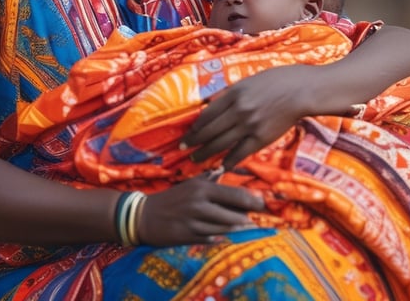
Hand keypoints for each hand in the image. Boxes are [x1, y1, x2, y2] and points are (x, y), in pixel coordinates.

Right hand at [137, 173, 264, 245]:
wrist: (145, 216)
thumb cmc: (171, 198)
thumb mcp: (189, 184)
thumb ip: (208, 179)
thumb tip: (225, 171)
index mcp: (201, 188)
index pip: (233, 194)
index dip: (251, 200)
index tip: (264, 203)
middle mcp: (199, 203)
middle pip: (233, 212)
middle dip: (249, 216)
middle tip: (260, 218)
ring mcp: (194, 221)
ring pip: (225, 227)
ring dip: (238, 228)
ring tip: (249, 227)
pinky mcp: (189, 236)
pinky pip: (212, 238)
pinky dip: (221, 237)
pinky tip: (228, 236)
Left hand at [181, 64, 317, 169]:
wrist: (300, 91)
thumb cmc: (275, 81)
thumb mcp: (247, 82)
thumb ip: (230, 95)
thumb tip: (213, 106)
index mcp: (233, 95)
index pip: (207, 114)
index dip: (194, 126)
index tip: (186, 133)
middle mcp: (237, 111)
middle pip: (210, 130)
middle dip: (194, 141)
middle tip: (183, 149)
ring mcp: (249, 125)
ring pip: (221, 143)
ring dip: (206, 152)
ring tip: (195, 159)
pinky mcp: (261, 138)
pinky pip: (240, 152)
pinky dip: (229, 161)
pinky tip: (221, 166)